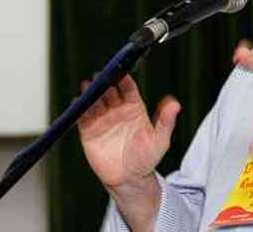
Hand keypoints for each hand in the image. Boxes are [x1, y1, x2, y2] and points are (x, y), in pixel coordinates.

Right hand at [77, 75, 180, 189]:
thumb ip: (165, 121)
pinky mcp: (89, 131)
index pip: (128, 88)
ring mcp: (102, 119)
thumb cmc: (147, 158)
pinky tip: (77, 103)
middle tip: (100, 76)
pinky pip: (82, 117)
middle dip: (104, 82)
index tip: (120, 72)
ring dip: (90, 92)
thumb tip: (175, 104)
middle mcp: (117, 109)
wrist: (129, 179)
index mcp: (134, 107)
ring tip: (87, 87)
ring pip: (94, 101)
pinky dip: (78, 109)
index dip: (124, 79)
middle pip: (109, 90)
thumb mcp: (160, 140)